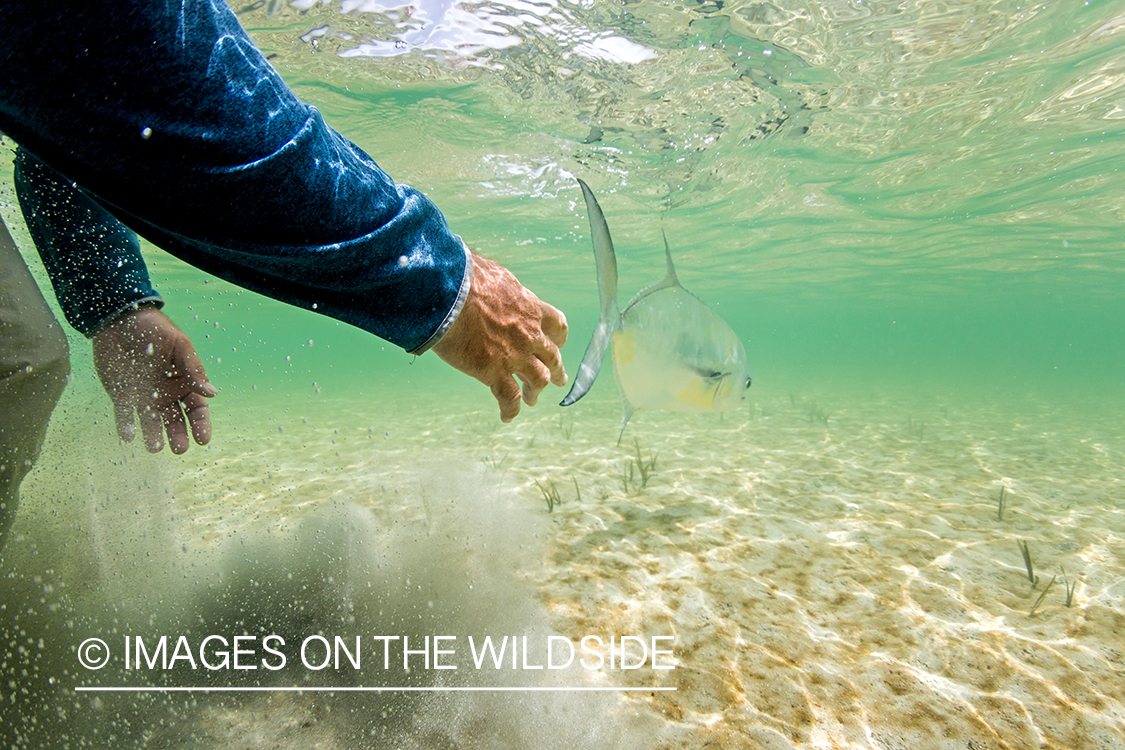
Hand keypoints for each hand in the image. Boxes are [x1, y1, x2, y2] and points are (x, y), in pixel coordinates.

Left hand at [92, 306, 216, 453]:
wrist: (118, 319)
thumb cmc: (154, 328)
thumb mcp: (179, 345)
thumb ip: (193, 369)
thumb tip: (213, 393)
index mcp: (184, 382)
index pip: (196, 408)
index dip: (200, 424)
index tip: (202, 439)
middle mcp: (166, 394)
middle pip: (176, 421)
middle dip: (178, 436)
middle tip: (178, 448)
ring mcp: (144, 397)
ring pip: (152, 422)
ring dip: (153, 436)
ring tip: (154, 447)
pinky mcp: (122, 396)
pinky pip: (125, 415)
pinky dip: (126, 426)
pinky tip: (128, 435)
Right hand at [432, 253, 567, 421]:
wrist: (449, 297)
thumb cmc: (466, 279)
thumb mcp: (493, 274)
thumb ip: (502, 285)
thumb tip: (492, 279)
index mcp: (531, 308)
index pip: (557, 324)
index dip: (559, 337)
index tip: (558, 343)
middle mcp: (529, 335)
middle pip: (552, 357)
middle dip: (556, 370)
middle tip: (557, 379)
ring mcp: (514, 356)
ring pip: (537, 380)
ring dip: (536, 391)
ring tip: (532, 399)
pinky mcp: (494, 373)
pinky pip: (508, 397)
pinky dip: (510, 409)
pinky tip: (507, 416)